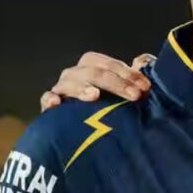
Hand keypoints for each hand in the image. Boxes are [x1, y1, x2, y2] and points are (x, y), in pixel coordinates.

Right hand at [40, 52, 155, 110]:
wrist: (84, 132)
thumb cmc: (109, 106)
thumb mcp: (124, 92)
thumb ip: (135, 77)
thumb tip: (144, 60)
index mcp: (93, 66)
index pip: (110, 64)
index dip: (129, 74)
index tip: (146, 87)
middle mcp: (76, 74)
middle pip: (94, 72)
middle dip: (116, 83)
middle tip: (134, 96)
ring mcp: (61, 89)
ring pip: (70, 82)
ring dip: (83, 88)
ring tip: (95, 96)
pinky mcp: (49, 107)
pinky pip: (46, 99)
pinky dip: (50, 99)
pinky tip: (57, 103)